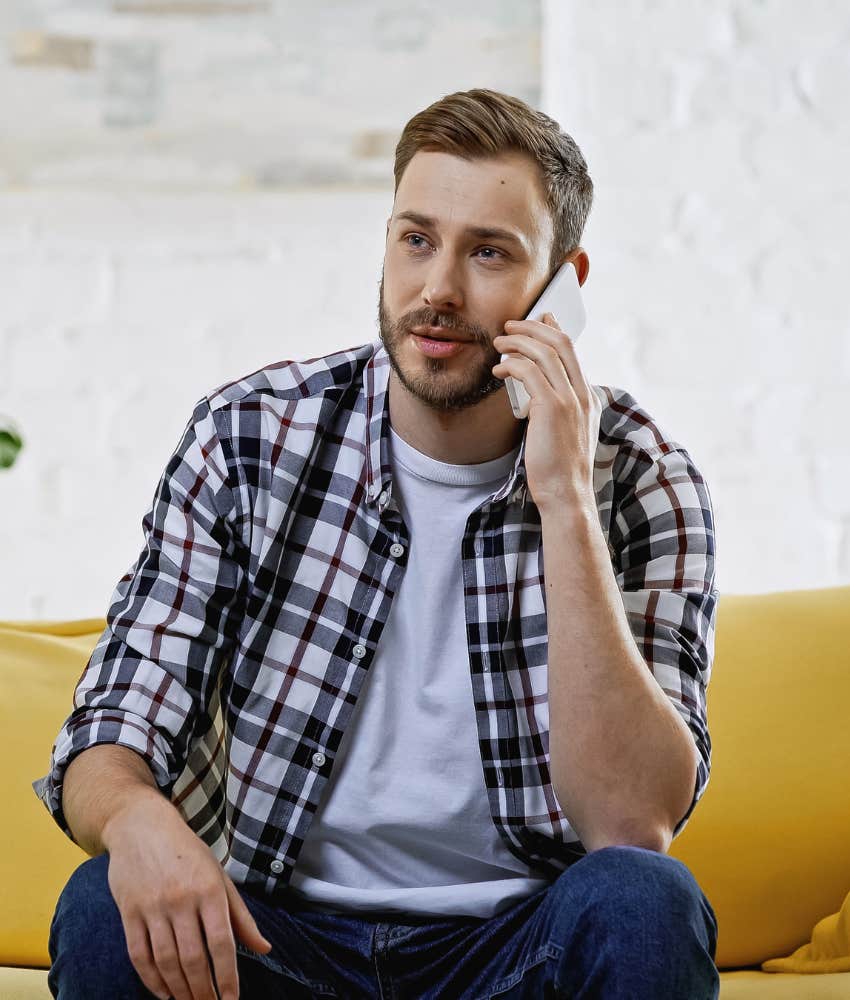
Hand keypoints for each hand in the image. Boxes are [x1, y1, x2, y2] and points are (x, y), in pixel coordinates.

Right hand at [103, 795, 271, 999]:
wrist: (141, 825)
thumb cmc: (186, 851)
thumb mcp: (219, 875)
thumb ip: (240, 915)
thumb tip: (263, 949)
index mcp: (209, 889)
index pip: (222, 942)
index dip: (227, 976)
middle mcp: (181, 900)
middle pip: (193, 958)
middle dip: (202, 991)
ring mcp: (152, 907)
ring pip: (166, 961)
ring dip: (179, 989)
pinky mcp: (129, 912)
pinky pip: (139, 955)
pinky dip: (151, 979)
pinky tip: (164, 993)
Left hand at [493, 312, 601, 515]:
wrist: (567, 495)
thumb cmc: (560, 470)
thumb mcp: (565, 433)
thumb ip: (558, 410)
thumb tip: (536, 396)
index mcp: (589, 398)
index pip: (572, 351)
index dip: (552, 329)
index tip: (537, 319)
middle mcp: (584, 394)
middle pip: (561, 342)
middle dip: (533, 327)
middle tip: (510, 326)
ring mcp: (570, 400)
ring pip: (544, 352)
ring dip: (517, 342)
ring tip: (499, 344)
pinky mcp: (552, 409)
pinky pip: (530, 372)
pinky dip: (511, 364)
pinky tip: (498, 370)